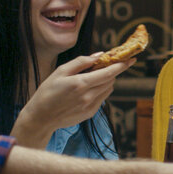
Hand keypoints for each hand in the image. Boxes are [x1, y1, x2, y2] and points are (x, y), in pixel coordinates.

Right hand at [13, 55, 133, 147]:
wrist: (41, 117)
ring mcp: (91, 106)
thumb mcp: (60, 71)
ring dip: (106, 81)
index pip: (109, 73)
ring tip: (92, 77)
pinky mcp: (90, 113)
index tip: (131, 59)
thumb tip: (99, 55)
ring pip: (108, 89)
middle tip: (105, 64)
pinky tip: (87, 89)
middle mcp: (89, 96)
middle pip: (110, 80)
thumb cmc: (47, 91)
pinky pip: (102, 98)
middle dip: (111, 71)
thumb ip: (81, 62)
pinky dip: (100, 90)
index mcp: (81, 83)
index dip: (122, 65)